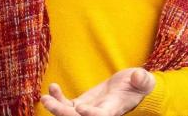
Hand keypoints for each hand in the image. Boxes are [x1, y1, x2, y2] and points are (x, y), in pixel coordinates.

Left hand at [40, 67, 155, 115]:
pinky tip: (53, 87)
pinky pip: (67, 105)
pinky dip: (58, 98)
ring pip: (70, 114)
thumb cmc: (139, 85)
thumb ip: (142, 80)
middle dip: (63, 113)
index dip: (91, 114)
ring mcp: (89, 110)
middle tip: (48, 102)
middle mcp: (100, 113)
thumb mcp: (143, 81)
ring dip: (55, 108)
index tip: (80, 108)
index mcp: (115, 108)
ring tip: (44, 97)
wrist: (132, 88)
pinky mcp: (83, 104)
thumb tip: (139, 76)